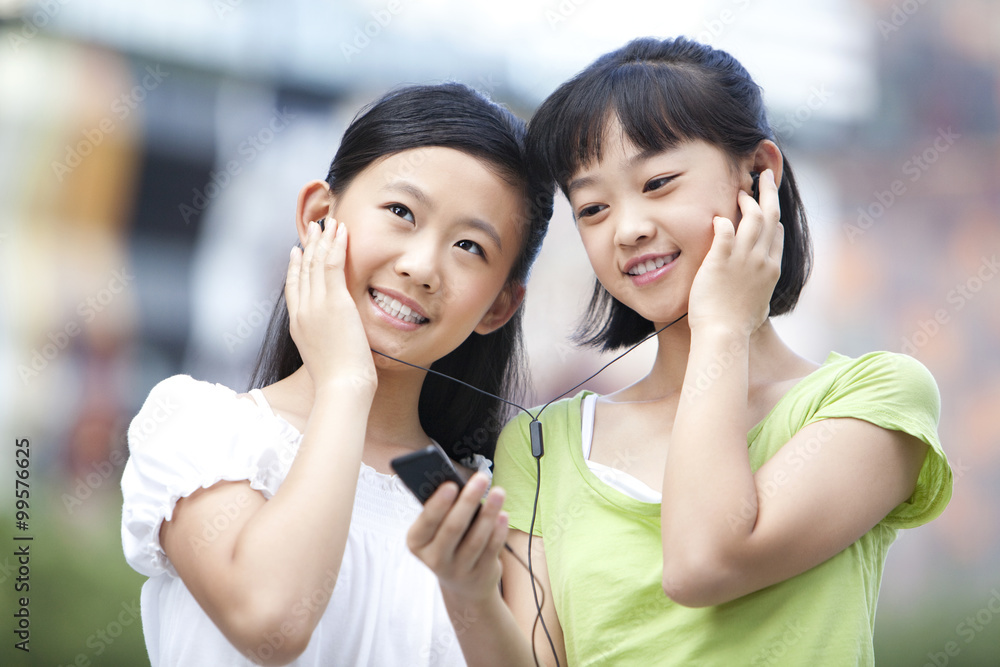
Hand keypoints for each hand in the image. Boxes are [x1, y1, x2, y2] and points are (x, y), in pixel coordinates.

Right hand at [285, 220, 376, 392]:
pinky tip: (340, 230)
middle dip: (309, 246)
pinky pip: (332, 265)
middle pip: (303, 271)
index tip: (296, 251)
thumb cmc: (340, 381)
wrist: (342, 387)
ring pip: (316, 263)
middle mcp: (303, 312)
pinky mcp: (334, 302)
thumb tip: (336, 336)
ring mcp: (316, 305)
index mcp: (298, 325)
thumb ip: (325, 339)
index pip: (293, 289)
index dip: (294, 267)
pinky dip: (335, 245)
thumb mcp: (325, 357)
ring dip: (322, 239)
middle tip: (313, 228)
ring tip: (327, 222)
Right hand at [407, 473, 508, 603]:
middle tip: (481, 478)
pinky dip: (499, 531)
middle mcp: (434, 559)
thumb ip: (443, 509)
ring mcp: (458, 570)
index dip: (438, 504)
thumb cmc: (447, 543)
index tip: (451, 484)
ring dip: (489, 513)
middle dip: (468, 501)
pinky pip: (491, 550)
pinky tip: (503, 515)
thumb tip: (462, 483)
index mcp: (417, 542)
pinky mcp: (480, 574)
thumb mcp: (435, 530)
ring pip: (476, 539)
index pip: (426, 522)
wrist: (463, 585)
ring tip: (499, 492)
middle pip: (453, 528)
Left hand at [687, 169, 783, 335]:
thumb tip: (763, 307)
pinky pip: (725, 231)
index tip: (768, 206)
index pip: (777, 234)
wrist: (724, 334)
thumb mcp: (759, 310)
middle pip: (771, 216)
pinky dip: (723, 221)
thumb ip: (761, 300)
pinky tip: (717, 217)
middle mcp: (762, 260)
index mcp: (771, 269)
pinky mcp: (721, 261)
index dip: (773, 216)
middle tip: (764, 175)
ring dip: (747, 200)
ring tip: (740, 190)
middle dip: (769, 192)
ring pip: (752, 218)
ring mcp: (743, 259)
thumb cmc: (737, 327)